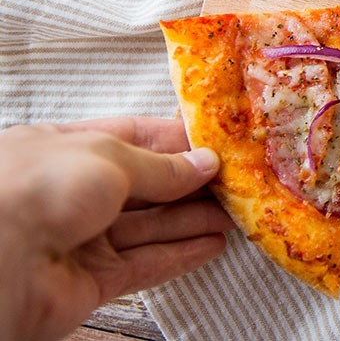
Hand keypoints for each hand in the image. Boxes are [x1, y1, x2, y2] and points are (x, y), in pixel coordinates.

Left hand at [0, 117, 234, 340]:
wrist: (0, 259)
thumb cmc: (43, 186)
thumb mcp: (110, 157)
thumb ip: (162, 166)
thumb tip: (205, 163)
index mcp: (66, 149)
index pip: (131, 139)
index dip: (175, 141)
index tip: (217, 143)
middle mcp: (73, 192)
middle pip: (145, 186)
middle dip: (191, 183)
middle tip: (236, 180)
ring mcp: (82, 238)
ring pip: (150, 226)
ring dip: (194, 219)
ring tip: (237, 212)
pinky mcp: (92, 281)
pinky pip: (145, 264)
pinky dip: (181, 254)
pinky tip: (213, 244)